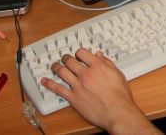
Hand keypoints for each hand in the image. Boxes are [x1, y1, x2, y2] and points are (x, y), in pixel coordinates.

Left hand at [41, 48, 160, 134]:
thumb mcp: (117, 74)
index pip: (82, 53)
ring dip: (56, 67)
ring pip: (62, 72)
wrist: (117, 112)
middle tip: (64, 58)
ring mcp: (78, 86)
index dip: (79, 52)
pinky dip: (49, 84)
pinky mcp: (73, 98)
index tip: (78, 55)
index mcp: (98, 66)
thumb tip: (100, 56)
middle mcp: (86, 74)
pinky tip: (45, 81)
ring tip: (54, 66)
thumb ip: (107, 63)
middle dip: (66, 58)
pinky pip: (58, 89)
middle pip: (70, 61)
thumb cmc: (120, 96)